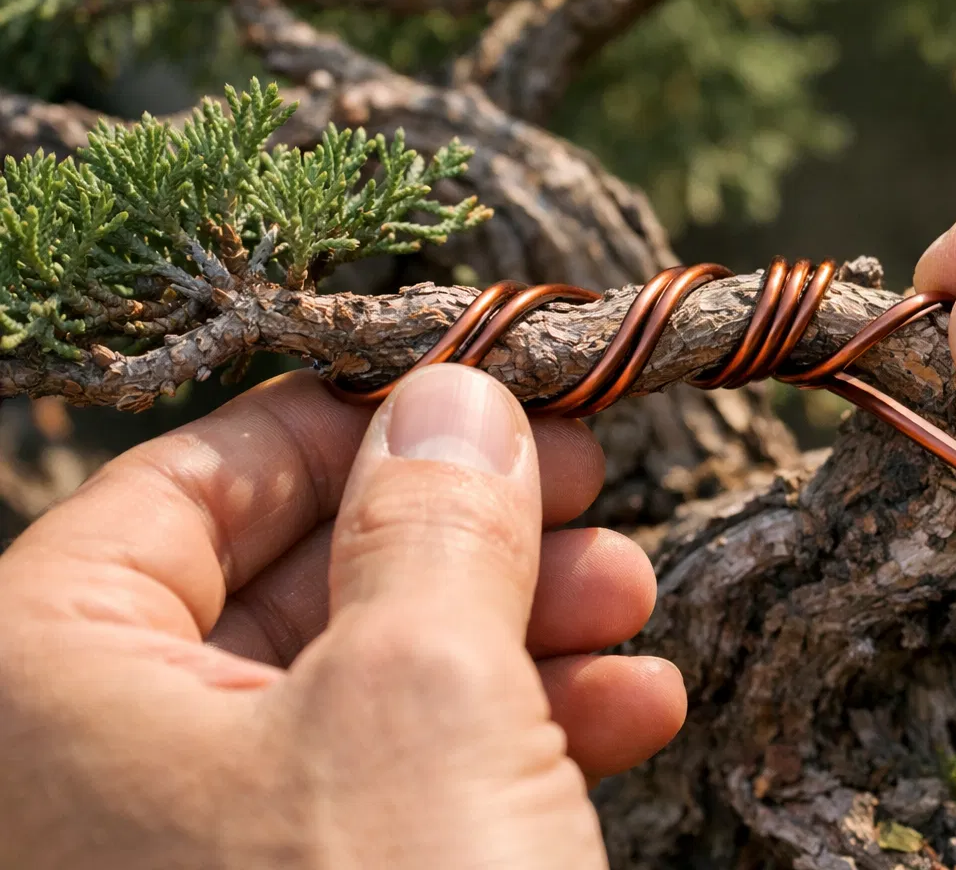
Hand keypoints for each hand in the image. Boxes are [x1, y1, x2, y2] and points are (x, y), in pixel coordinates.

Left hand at [0, 366, 685, 868]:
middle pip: (298, 586)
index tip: (478, 390)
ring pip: (367, 691)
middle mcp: (98, 771)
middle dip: (467, 536)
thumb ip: (434, 522)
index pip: (189, 484)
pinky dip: (519, 740)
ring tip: (637, 601)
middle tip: (591, 487)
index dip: (348, 425)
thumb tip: (452, 396)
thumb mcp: (421, 697)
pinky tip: (638, 710)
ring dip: (517, 634)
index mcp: (41, 685)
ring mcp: (203, 857)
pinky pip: (402, 791)